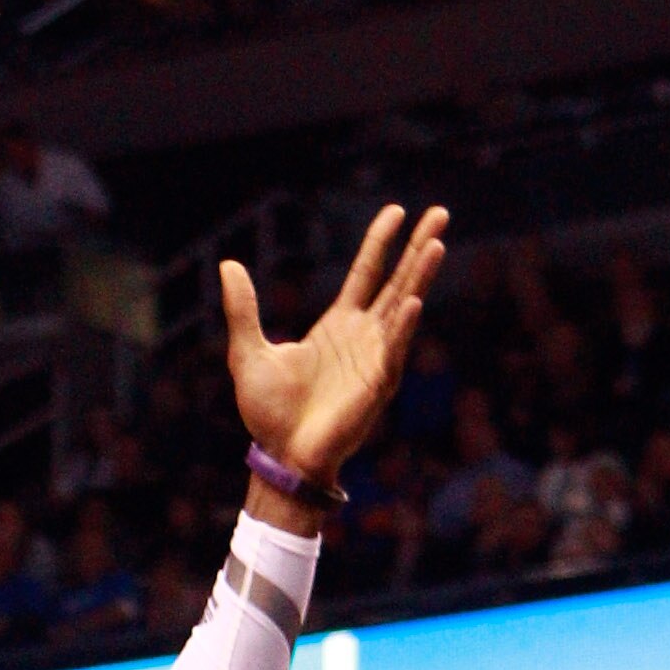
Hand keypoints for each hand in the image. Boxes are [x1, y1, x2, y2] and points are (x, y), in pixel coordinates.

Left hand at [222, 203, 450, 497]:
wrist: (281, 458)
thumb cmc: (268, 413)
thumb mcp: (247, 352)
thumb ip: (243, 309)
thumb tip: (228, 265)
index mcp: (337, 326)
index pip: (366, 273)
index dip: (381, 242)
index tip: (396, 211)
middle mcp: (363, 337)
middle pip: (397, 281)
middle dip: (418, 248)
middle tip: (440, 213)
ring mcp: (374, 358)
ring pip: (404, 307)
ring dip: (420, 277)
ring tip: (437, 244)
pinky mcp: (376, 385)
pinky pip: (393, 350)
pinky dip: (403, 326)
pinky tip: (415, 301)